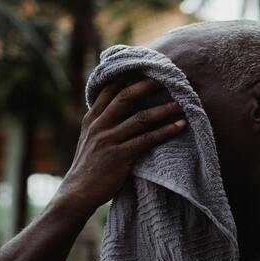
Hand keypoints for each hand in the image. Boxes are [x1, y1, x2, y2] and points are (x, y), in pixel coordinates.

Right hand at [55, 78, 186, 213]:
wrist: (77, 194)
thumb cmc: (87, 169)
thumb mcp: (89, 141)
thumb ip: (101, 125)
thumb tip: (117, 112)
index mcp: (91, 119)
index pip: (109, 89)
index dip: (127, 76)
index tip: (144, 66)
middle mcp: (99, 126)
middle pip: (127, 97)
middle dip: (148, 85)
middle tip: (168, 77)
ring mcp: (109, 140)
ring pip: (141, 118)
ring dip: (164, 109)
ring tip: (182, 103)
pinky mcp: (119, 156)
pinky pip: (147, 140)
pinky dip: (166, 131)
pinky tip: (180, 126)